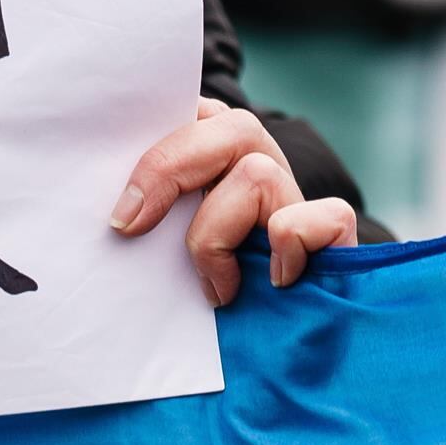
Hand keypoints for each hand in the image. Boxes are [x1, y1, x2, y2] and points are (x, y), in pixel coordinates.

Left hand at [110, 98, 356, 306]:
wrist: (270, 335)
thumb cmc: (195, 278)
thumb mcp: (157, 238)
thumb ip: (143, 209)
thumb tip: (110, 216)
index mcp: (210, 143)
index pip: (185, 109)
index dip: (150, 152)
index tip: (120, 215)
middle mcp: (257, 155)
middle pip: (228, 126)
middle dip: (167, 174)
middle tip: (130, 228)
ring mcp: (295, 189)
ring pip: (257, 174)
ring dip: (218, 236)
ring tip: (214, 285)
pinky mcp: (335, 226)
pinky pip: (325, 214)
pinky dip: (289, 247)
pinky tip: (274, 280)